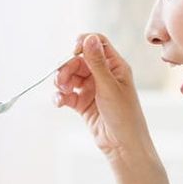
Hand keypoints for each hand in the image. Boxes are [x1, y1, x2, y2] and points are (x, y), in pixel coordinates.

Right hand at [54, 34, 151, 160]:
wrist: (123, 146)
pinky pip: (68, 94)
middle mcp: (103, 75)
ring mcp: (93, 89)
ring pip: (71, 77)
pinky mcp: (84, 103)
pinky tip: (58, 102)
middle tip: (61, 82)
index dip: (83, 43)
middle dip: (67, 68)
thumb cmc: (124, 115)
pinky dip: (61, 96)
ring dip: (62, 82)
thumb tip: (89, 38)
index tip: (73, 52)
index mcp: (115, 66)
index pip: (97, 43)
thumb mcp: (109, 86)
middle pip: (79, 61)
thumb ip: (96, 63)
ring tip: (61, 92)